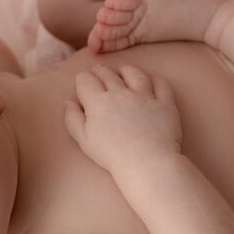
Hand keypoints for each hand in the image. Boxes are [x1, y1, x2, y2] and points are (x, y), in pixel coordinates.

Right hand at [63, 63, 181, 176]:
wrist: (146, 162)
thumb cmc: (112, 156)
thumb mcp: (84, 141)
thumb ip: (72, 119)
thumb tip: (68, 102)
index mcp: (98, 102)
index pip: (85, 80)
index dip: (83, 79)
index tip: (83, 82)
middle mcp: (120, 93)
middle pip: (107, 73)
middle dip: (100, 71)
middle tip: (98, 70)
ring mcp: (144, 96)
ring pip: (134, 74)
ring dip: (126, 70)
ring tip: (123, 70)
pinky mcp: (164, 103)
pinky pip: (160, 84)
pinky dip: (155, 80)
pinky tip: (151, 82)